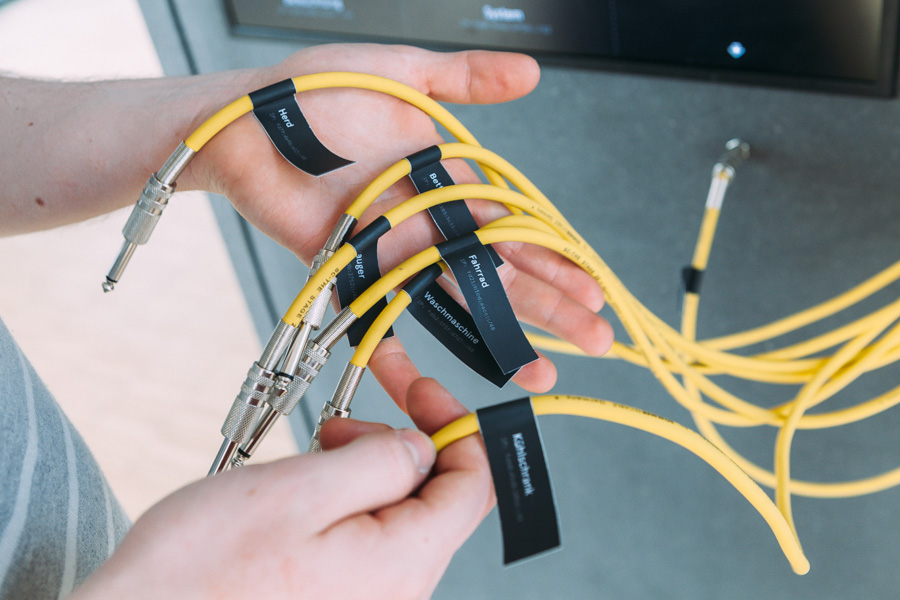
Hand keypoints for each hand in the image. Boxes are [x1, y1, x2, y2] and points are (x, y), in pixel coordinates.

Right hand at [69, 378, 491, 598]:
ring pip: (397, 513)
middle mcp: (398, 590)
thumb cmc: (201, 571)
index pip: (473, 483)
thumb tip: (425, 444)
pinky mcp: (339, 598)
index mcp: (403, 562)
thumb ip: (383, 461)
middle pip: (435, 496)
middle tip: (340, 425)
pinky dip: (345, 500)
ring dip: (365, 469)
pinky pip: (366, 537)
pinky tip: (304, 492)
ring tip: (311, 458)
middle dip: (399, 442)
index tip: (420, 388)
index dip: (455, 423)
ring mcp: (368, 598)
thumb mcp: (301, 489)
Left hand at [182, 44, 612, 402]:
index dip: (557, 257)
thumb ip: (465, 80)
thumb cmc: (318, 91)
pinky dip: (414, 349)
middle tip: (597, 339)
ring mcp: (396, 251)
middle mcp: (430, 220)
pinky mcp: (356, 273)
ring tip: (545, 368)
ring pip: (463, 299)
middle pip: (502, 271)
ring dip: (507, 334)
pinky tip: (450, 375)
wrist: (246, 121)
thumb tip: (532, 73)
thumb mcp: (404, 76)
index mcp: (449, 178)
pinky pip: (393, 316)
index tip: (594, 287)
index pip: (517, 225)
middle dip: (552, 305)